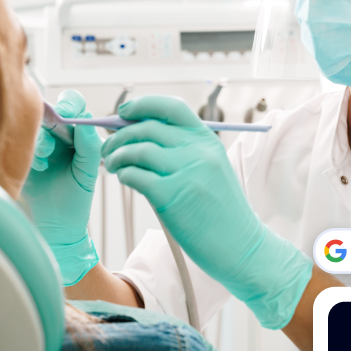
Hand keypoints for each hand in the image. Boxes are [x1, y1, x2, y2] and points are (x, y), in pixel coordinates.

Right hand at [22, 89, 100, 285]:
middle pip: (52, 108)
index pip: (75, 105)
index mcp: (78, 134)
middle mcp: (58, 134)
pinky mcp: (22, 154)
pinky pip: (21, 141)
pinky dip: (31, 151)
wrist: (56, 224)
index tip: (69, 115)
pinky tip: (39, 167)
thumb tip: (85, 121)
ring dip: (42, 138)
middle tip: (56, 124)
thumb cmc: (76, 198)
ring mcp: (39, 143)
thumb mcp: (88, 173)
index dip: (71, 104)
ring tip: (46, 157)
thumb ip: (89, 146)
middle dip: (54, 115)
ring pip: (35, 126)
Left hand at [100, 95, 311, 328]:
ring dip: (117, 156)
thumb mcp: (211, 170)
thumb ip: (184, 151)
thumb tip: (140, 136)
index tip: (124, 111)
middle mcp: (198, 151)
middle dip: (120, 135)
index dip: (143, 105)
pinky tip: (126, 180)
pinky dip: (125, 175)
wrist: (240, 245)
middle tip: (109, 147)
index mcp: (207, 141)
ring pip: (137, 150)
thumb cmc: (221, 212)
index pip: (171, 107)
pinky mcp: (171, 196)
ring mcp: (186, 172)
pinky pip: (135, 175)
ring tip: (114, 166)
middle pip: (147, 127)